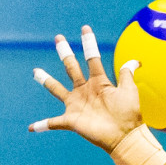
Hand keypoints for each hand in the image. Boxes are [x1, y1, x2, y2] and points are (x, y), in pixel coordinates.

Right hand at [30, 26, 143, 150]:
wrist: (125, 136)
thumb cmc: (129, 114)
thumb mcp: (129, 90)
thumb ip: (127, 73)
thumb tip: (135, 60)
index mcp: (99, 82)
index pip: (92, 58)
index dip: (88, 43)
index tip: (85, 28)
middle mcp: (85, 90)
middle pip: (71, 68)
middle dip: (65, 53)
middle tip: (58, 38)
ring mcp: (77, 105)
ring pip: (57, 89)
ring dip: (46, 80)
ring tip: (35, 71)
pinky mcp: (72, 120)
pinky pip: (53, 123)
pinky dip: (42, 125)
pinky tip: (30, 127)